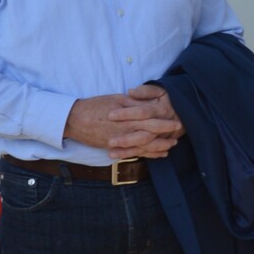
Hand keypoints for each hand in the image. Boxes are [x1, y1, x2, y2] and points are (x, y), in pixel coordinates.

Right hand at [64, 86, 183, 158]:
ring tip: (171, 146)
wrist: (75, 120)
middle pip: (150, 135)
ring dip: (159, 147)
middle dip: (165, 136)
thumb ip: (132, 102)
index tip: (176, 121)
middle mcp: (125, 130)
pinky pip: (134, 153)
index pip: (150, 120)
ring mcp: (120, 141)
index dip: (164, 122)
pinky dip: (148, 155)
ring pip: (144, 147)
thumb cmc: (95, 106)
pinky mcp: (115, 148)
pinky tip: (158, 155)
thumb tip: (147, 103)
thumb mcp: (115, 99)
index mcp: (127, 116)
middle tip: (178, 136)